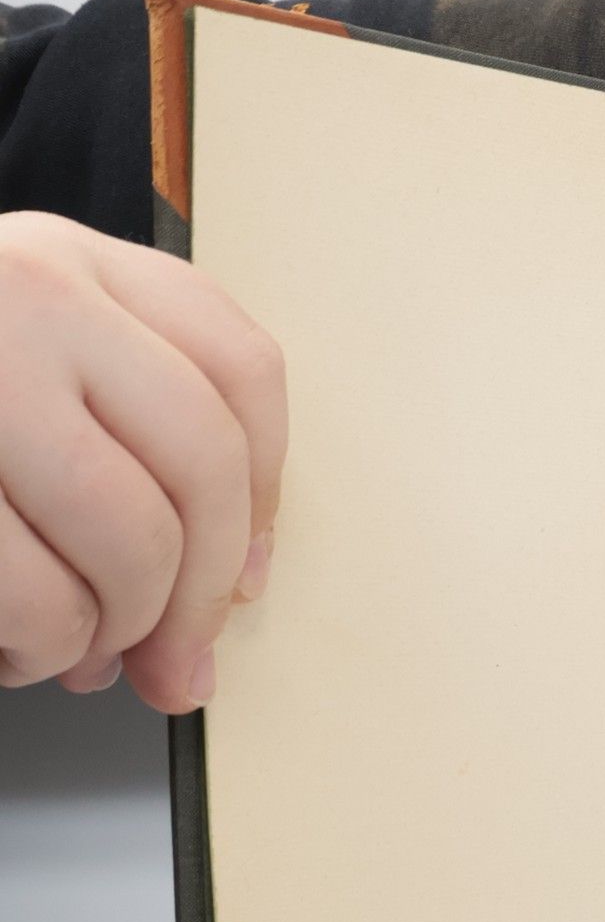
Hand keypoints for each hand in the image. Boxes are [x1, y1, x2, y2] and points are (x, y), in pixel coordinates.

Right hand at [0, 212, 284, 712]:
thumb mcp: (20, 372)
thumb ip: (123, 441)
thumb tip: (229, 601)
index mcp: (67, 262)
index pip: (238, 371)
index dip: (263, 497)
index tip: (243, 576)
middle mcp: (25, 292)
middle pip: (202, 467)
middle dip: (198, 594)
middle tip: (169, 659)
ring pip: (129, 535)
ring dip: (114, 627)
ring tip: (69, 650)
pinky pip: (32, 589)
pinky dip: (39, 646)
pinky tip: (10, 651)